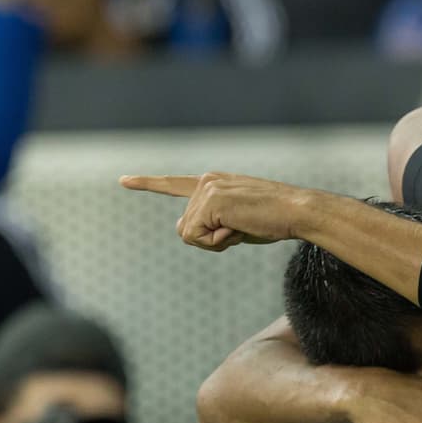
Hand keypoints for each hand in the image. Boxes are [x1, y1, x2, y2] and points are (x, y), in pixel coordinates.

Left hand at [119, 172, 318, 250]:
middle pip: (185, 227)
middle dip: (210, 239)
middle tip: (241, 230)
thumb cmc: (276, 220)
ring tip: (243, 227)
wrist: (298, 212)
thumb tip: (183, 230)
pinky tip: (239, 228)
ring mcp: (207, 190)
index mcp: (214, 183)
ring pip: (190, 234)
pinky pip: (198, 237)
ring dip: (216, 241)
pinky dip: (218, 242)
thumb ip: (211, 224)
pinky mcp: (210, 201)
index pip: (175, 184)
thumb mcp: (239, 222)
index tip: (124, 180)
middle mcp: (206, 181)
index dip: (148, 184)